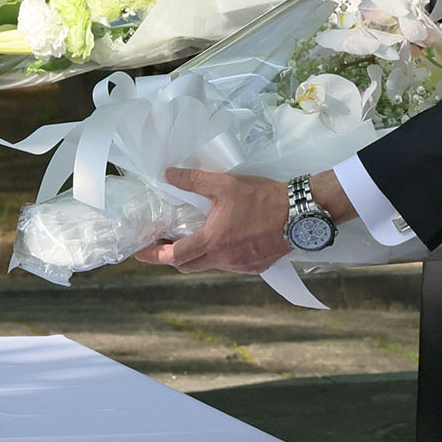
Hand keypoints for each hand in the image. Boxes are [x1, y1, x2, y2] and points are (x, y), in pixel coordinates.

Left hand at [140, 169, 290, 273]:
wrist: (300, 213)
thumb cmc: (263, 199)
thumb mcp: (225, 184)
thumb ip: (194, 180)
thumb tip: (169, 174)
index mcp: (213, 241)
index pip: (175, 256)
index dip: (154, 255)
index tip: (141, 252)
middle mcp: (224, 259)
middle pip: (188, 266)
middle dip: (173, 257)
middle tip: (164, 244)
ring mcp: (241, 266)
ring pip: (210, 265)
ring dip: (199, 255)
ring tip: (196, 237)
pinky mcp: (256, 266)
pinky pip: (232, 265)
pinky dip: (222, 256)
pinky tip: (227, 240)